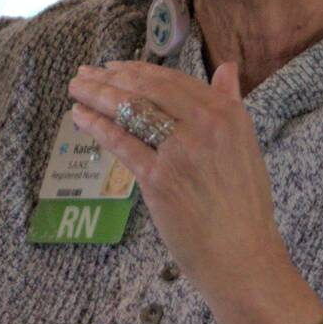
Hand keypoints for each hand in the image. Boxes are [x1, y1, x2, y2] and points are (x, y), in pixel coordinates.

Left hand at [66, 60, 296, 305]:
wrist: (243, 256)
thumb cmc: (244, 208)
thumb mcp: (246, 146)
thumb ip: (231, 105)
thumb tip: (226, 68)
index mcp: (226, 113)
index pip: (172, 81)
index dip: (138, 70)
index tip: (114, 67)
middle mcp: (204, 125)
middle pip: (146, 90)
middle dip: (110, 78)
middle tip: (86, 73)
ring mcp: (179, 150)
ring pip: (129, 111)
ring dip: (97, 94)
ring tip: (76, 87)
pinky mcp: (158, 178)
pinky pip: (121, 143)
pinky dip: (96, 126)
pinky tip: (80, 117)